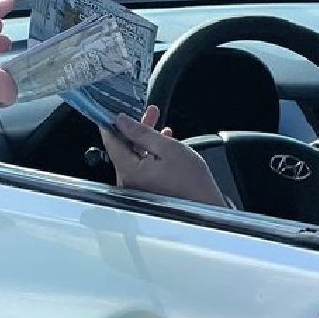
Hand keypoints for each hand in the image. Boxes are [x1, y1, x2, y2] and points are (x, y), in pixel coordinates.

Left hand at [98, 105, 224, 206]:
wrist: (208, 210)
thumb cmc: (192, 183)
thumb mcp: (169, 149)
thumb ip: (142, 133)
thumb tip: (121, 120)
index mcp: (129, 171)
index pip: (110, 141)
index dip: (112, 121)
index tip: (115, 107)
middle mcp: (127, 182)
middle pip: (124, 147)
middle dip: (136, 128)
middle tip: (149, 112)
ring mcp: (135, 188)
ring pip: (134, 155)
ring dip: (145, 139)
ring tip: (160, 124)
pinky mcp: (145, 191)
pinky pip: (141, 166)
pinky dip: (150, 153)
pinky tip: (163, 142)